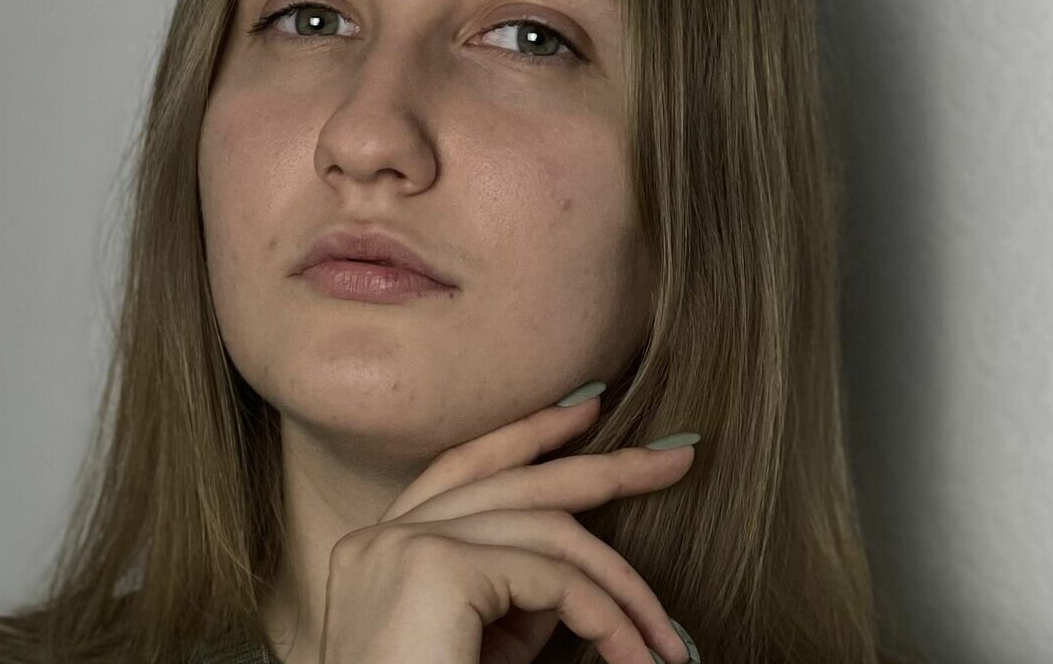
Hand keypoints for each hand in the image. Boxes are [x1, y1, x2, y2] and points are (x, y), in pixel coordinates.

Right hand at [315, 391, 696, 663]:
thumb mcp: (477, 649)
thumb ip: (511, 601)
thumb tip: (571, 579)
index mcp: (378, 549)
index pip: (462, 472)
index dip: (524, 437)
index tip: (585, 414)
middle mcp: (382, 537)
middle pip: (509, 480)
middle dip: (600, 467)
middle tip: (674, 457)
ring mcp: (405, 546)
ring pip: (545, 532)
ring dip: (623, 585)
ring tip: (669, 637)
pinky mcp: (437, 569)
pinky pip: (555, 579)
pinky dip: (608, 619)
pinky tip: (632, 658)